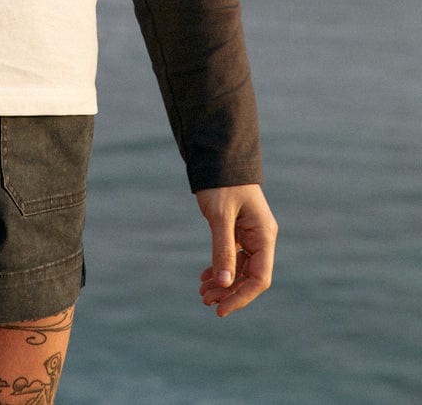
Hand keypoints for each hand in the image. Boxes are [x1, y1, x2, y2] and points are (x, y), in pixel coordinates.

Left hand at [194, 183, 276, 317]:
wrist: (218, 156)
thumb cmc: (221, 183)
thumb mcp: (219, 216)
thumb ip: (223, 249)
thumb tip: (225, 284)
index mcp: (264, 235)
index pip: (259, 278)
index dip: (241, 296)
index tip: (221, 309)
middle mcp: (261, 238)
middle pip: (250, 277)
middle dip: (229, 291)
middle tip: (204, 301)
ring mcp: (251, 235)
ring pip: (240, 269)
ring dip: (223, 282)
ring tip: (202, 293)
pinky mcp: (239, 231)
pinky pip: (234, 256)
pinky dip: (221, 268)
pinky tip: (206, 278)